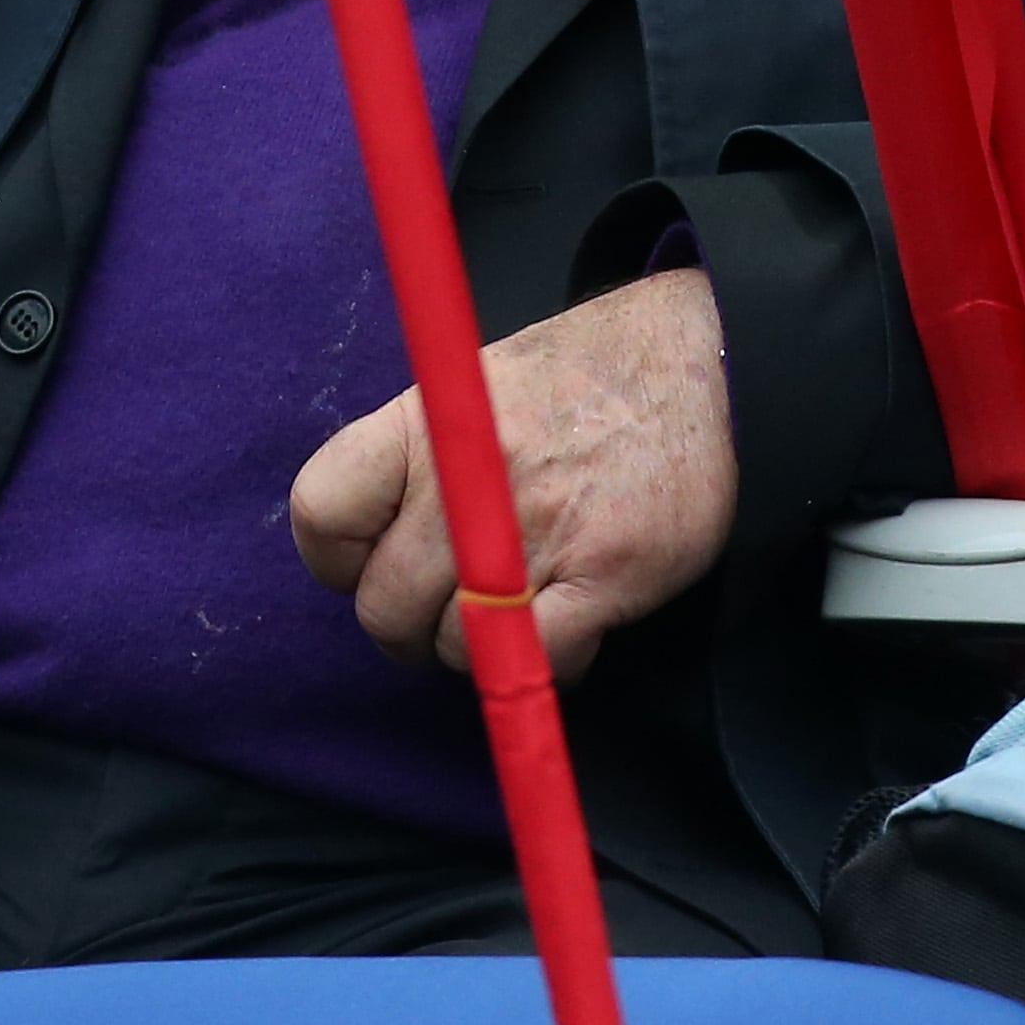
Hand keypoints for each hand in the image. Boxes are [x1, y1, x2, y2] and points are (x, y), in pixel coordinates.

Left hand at [290, 265, 734, 679]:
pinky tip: (570, 624)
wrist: (702, 361)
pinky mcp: (605, 573)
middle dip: (409, 628)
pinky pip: (539, 660)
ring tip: (519, 608)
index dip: (338, 562)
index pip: (323, 512)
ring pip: (456, 646)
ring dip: (481, 649)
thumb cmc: (582, 376)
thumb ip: (419, 460)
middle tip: (448, 613)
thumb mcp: (476, 384)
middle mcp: (472, 475)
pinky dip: (549, 662)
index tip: (370, 566)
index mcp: (429, 420)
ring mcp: (538, 527)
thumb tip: (372, 546)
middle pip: (384, 604)